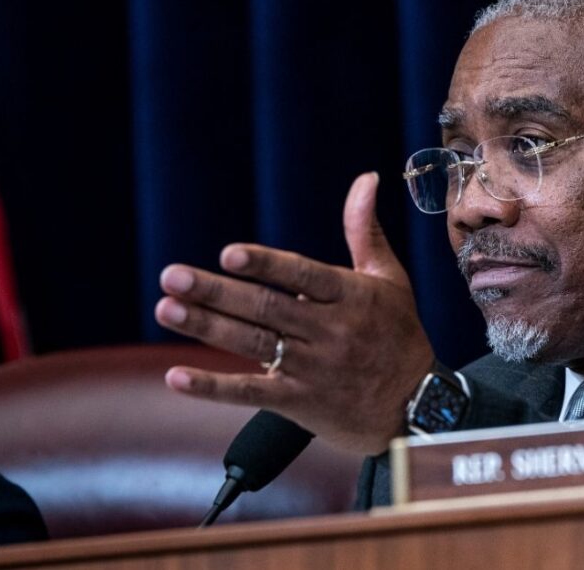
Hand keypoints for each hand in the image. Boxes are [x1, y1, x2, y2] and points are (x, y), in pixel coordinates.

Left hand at [154, 172, 433, 454]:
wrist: (416, 406)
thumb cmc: (399, 333)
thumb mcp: (389, 279)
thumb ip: (365, 230)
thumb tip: (366, 178)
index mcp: (353, 297)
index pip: (304, 277)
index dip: (267, 265)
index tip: (229, 254)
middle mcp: (332, 332)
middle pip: (267, 309)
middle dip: (216, 292)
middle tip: (171, 276)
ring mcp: (315, 369)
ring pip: (254, 345)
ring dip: (206, 327)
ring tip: (167, 308)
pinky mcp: (300, 403)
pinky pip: (251, 394)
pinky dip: (212, 387)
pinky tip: (176, 377)